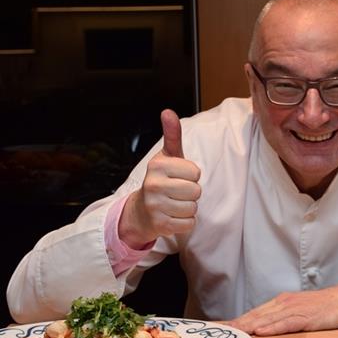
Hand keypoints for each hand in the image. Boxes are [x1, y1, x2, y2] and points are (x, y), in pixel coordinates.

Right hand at [119, 109, 201, 247]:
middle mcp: (153, 184)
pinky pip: (189, 224)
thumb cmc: (161, 181)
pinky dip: (185, 222)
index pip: (196, 173)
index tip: (179, 178)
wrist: (141, 212)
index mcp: (157, 165)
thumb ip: (172, 136)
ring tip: (174, 204)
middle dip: (191, 194)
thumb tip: (168, 112)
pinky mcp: (160, 225)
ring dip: (188, 208)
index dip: (191, 176)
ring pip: (193, 208)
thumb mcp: (167, 157)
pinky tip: (172, 216)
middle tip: (176, 193)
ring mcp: (155, 206)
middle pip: (196, 191)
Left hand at [228, 283, 337, 335]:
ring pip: (268, 318)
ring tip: (236, 333)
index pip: (257, 312)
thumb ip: (285, 318)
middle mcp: (285, 303)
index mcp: (283, 302)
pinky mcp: (306, 317)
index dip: (241, 319)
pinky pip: (286, 323)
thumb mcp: (301, 311)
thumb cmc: (326, 307)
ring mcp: (295, 309)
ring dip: (250, 326)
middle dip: (240, 323)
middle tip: (224, 332)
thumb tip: (269, 329)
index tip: (226, 327)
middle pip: (258, 314)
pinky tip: (261, 332)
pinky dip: (272, 327)